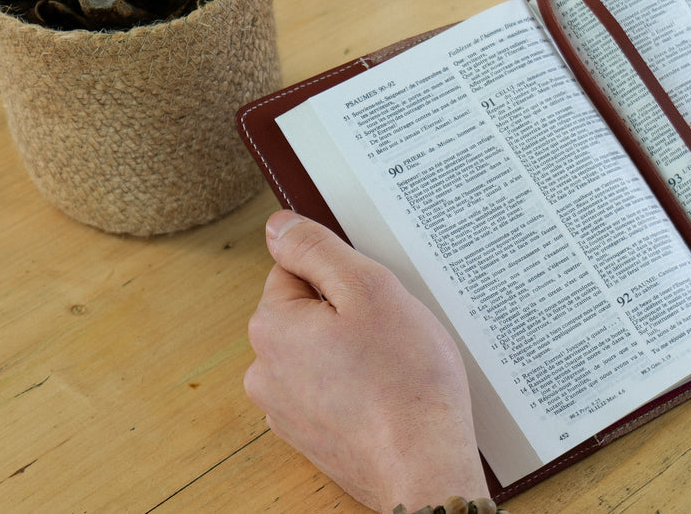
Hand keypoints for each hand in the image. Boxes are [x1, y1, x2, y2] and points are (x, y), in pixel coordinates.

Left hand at [244, 211, 487, 512]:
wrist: (424, 464)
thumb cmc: (406, 381)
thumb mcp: (368, 289)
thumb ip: (317, 249)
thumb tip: (280, 226)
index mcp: (271, 327)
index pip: (295, 268)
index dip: (343, 275)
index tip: (373, 296)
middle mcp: (266, 371)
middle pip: (307, 311)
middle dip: (348, 313)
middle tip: (390, 330)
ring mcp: (287, 409)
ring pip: (321, 352)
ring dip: (353, 350)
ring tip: (392, 365)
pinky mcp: (312, 435)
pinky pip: (332, 389)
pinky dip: (357, 386)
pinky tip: (388, 392)